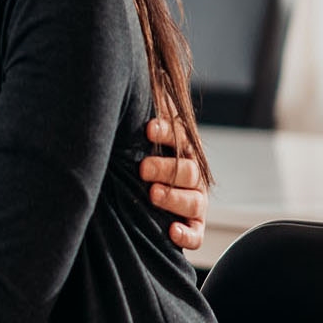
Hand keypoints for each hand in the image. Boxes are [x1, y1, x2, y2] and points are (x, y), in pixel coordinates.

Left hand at [142, 117, 207, 250]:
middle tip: (142, 168)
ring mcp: (195, 201)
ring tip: (153, 194)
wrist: (143, 194)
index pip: (180, 137)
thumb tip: (126, 88)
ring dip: (174, 198)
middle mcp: (193, 175)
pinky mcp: (194, 226)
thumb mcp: (139, 139)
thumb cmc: (137, 159)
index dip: (166, 132)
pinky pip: (196, 234)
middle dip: (165, 168)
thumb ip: (139, 122)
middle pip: (187, 171)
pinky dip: (187, 235)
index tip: (148, 129)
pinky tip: (172, 231)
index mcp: (183, 149)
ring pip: (194, 201)